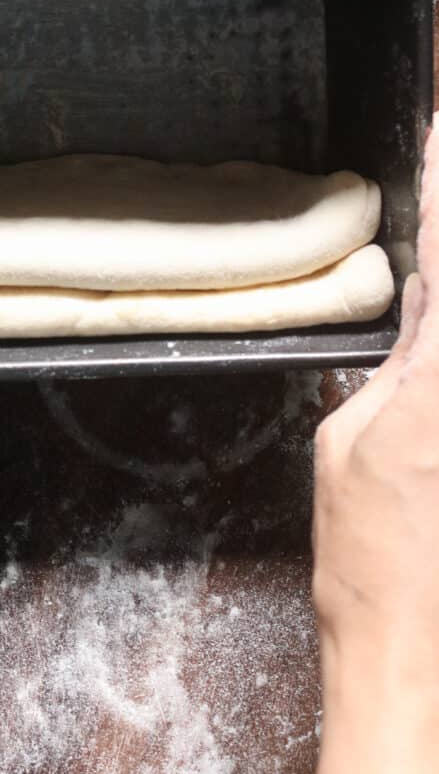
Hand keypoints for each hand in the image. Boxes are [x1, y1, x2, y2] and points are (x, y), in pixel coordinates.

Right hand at [310, 115, 438, 773]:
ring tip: (420, 275)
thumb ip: (384, 375)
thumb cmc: (366, 553)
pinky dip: (438, 332)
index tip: (434, 133)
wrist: (410, 640)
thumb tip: (412, 320)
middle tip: (429, 152)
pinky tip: (425, 327)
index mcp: (432, 384)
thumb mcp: (344, 445)